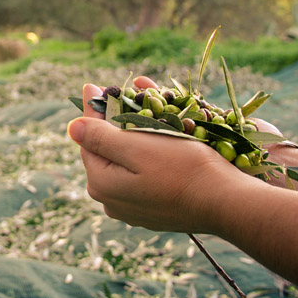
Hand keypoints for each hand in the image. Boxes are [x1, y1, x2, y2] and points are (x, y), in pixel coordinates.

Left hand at [70, 81, 264, 234]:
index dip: (92, 109)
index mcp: (101, 183)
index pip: (89, 138)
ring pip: (124, 164)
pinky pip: (140, 176)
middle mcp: (111, 201)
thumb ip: (100, 137)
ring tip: (136, 113)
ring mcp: (132, 210)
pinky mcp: (152, 211)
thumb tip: (72, 126)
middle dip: (111, 123)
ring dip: (129, 138)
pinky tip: (155, 141)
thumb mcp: (137, 146)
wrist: (225, 202)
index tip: (91, 85)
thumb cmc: (183, 168)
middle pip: (106, 152)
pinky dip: (144, 156)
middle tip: (115, 95)